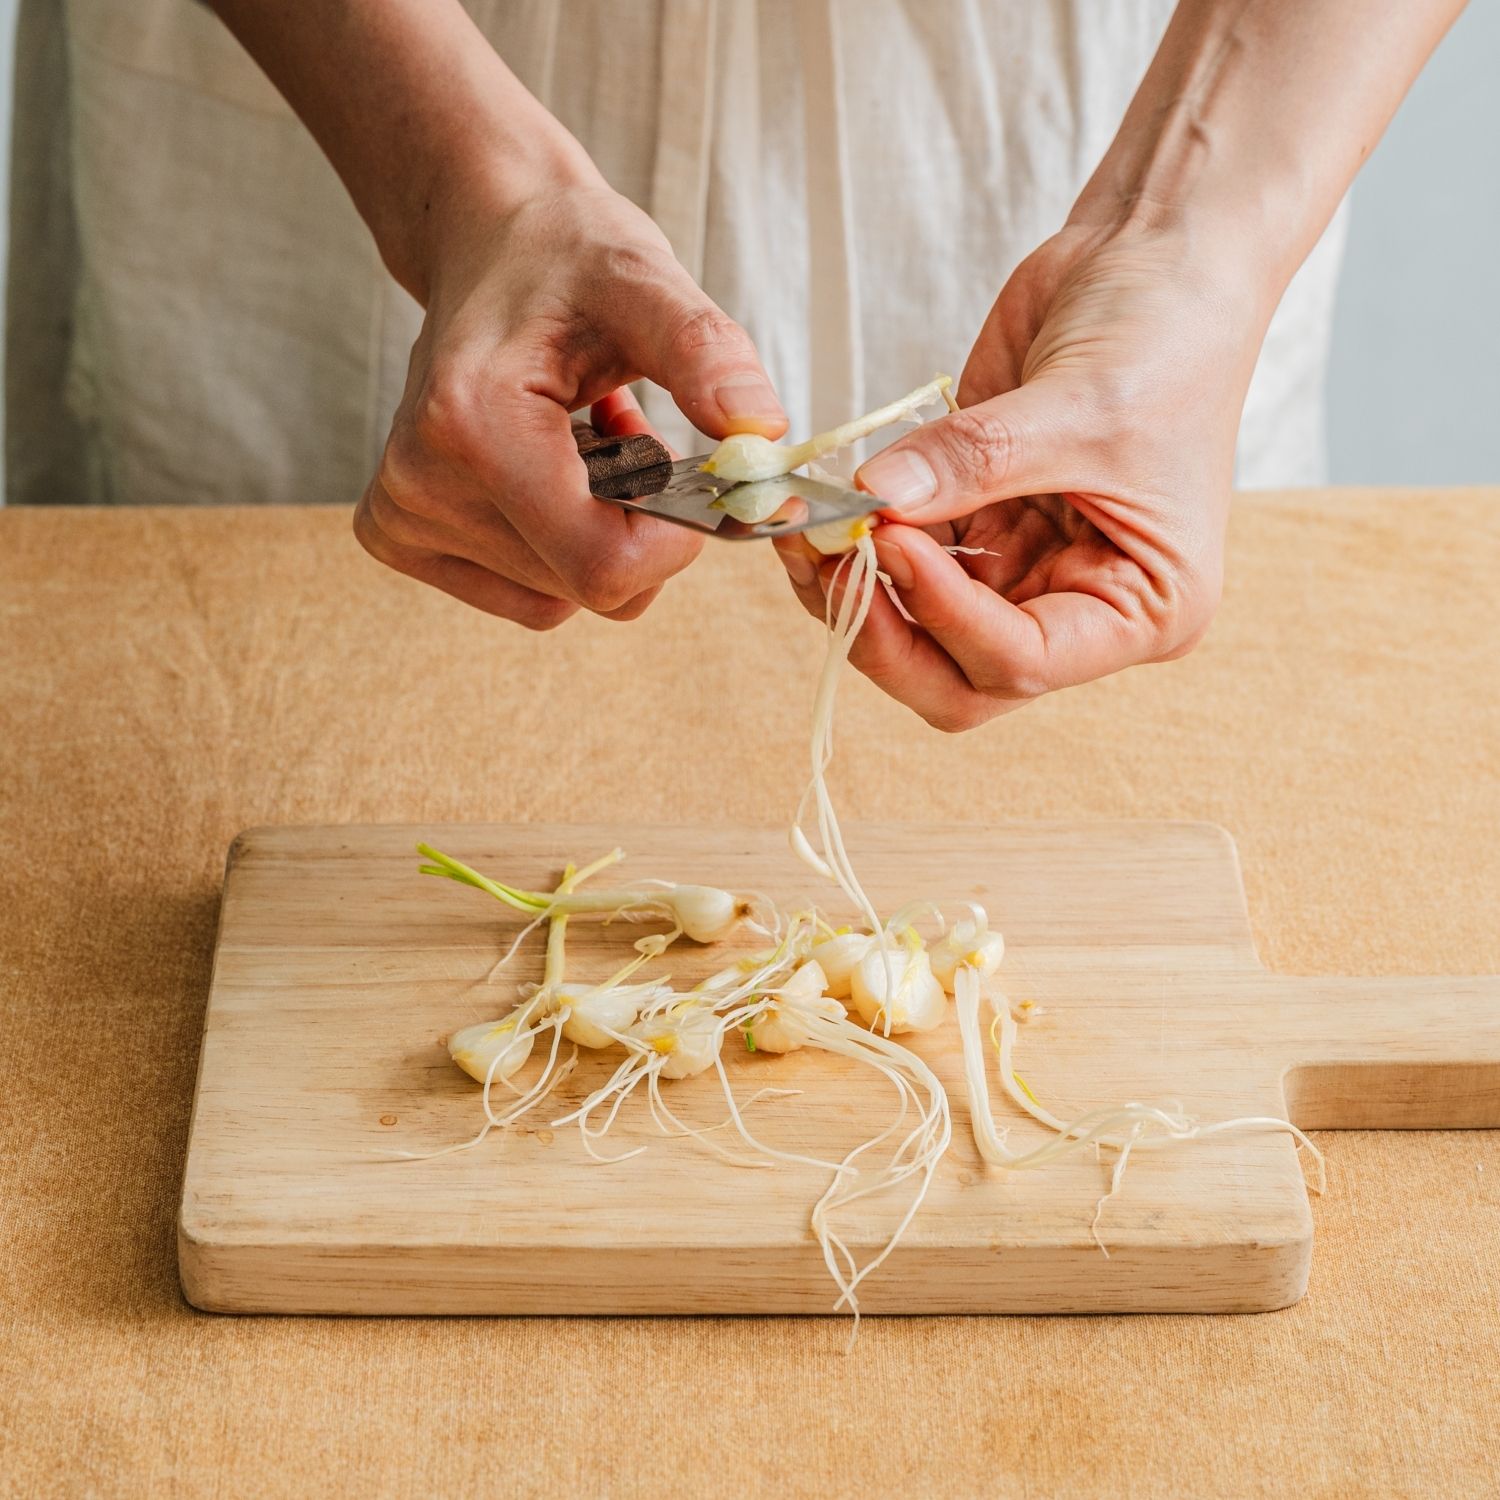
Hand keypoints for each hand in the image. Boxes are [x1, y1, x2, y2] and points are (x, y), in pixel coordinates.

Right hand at [356, 181, 785, 626]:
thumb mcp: (645, 282)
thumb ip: (706, 354)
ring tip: (587, 439)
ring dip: (602, 528)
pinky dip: (564, 543)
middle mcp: (419, 483)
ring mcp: (404, 516)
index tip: (687, 469)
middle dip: (639, 524)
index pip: (605, 566)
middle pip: (588, 587)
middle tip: (631, 433)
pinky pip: (531, 595)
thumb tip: (761, 434)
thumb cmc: (564, 256)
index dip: (674, 540)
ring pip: (563, 596)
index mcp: (471, 424)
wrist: (485, 240)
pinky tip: (554, 467)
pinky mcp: (403, 535)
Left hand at [775, 221, 1268, 729]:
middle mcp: (1082, 607)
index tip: (891, 540)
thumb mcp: (1081, 404)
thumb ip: (973, 461)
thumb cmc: (1168, 332)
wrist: (1158, 253)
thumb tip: (873, 500)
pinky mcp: (979, 525)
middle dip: (887, 635)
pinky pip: (906, 565)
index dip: (945, 617)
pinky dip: (860, 545)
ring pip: (919, 633)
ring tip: (811, 531)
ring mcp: (1025, 570)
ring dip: (857, 592)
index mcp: (1144, 609)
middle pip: (961, 677)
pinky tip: (824, 511)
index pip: (1024, 661)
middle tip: (831, 564)